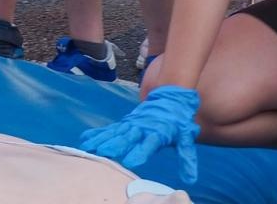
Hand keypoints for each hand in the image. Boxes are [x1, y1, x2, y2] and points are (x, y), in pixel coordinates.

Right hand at [79, 86, 200, 181]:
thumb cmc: (177, 122)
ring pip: (115, 133)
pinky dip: (97, 134)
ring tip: (89, 148)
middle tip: (104, 153)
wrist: (169, 97)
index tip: (131, 162)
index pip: (149, 143)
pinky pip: (109, 129)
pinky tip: (85, 140)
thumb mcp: (185, 138)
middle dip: (116, 145)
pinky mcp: (124, 123)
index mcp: (157, 132)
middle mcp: (141, 128)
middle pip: (127, 137)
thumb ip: (187, 157)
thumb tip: (191, 179)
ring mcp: (131, 125)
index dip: (140, 152)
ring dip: (102, 140)